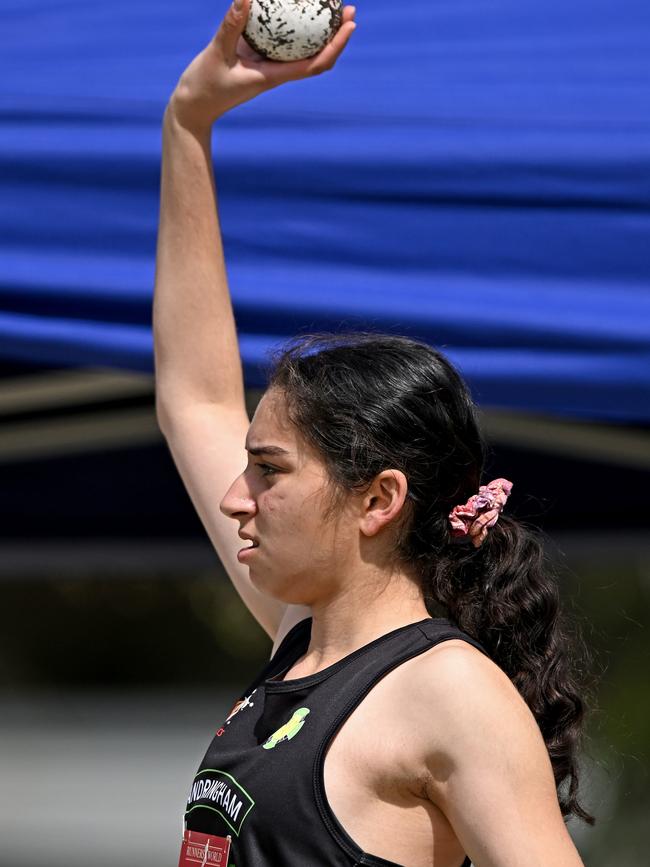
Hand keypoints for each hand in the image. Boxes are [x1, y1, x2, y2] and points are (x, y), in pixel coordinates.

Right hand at [167, 0, 356, 133]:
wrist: (193, 106)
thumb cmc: (204, 87)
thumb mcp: (216, 54)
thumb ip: (231, 25)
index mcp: (274, 77)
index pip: (315, 64)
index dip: (336, 46)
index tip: (349, 26)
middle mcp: (276, 72)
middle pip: (317, 56)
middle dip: (336, 35)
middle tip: (349, 9)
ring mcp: (267, 66)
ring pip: (301, 48)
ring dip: (319, 30)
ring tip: (330, 4)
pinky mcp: (256, 58)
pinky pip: (280, 40)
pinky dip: (291, 24)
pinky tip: (291, 4)